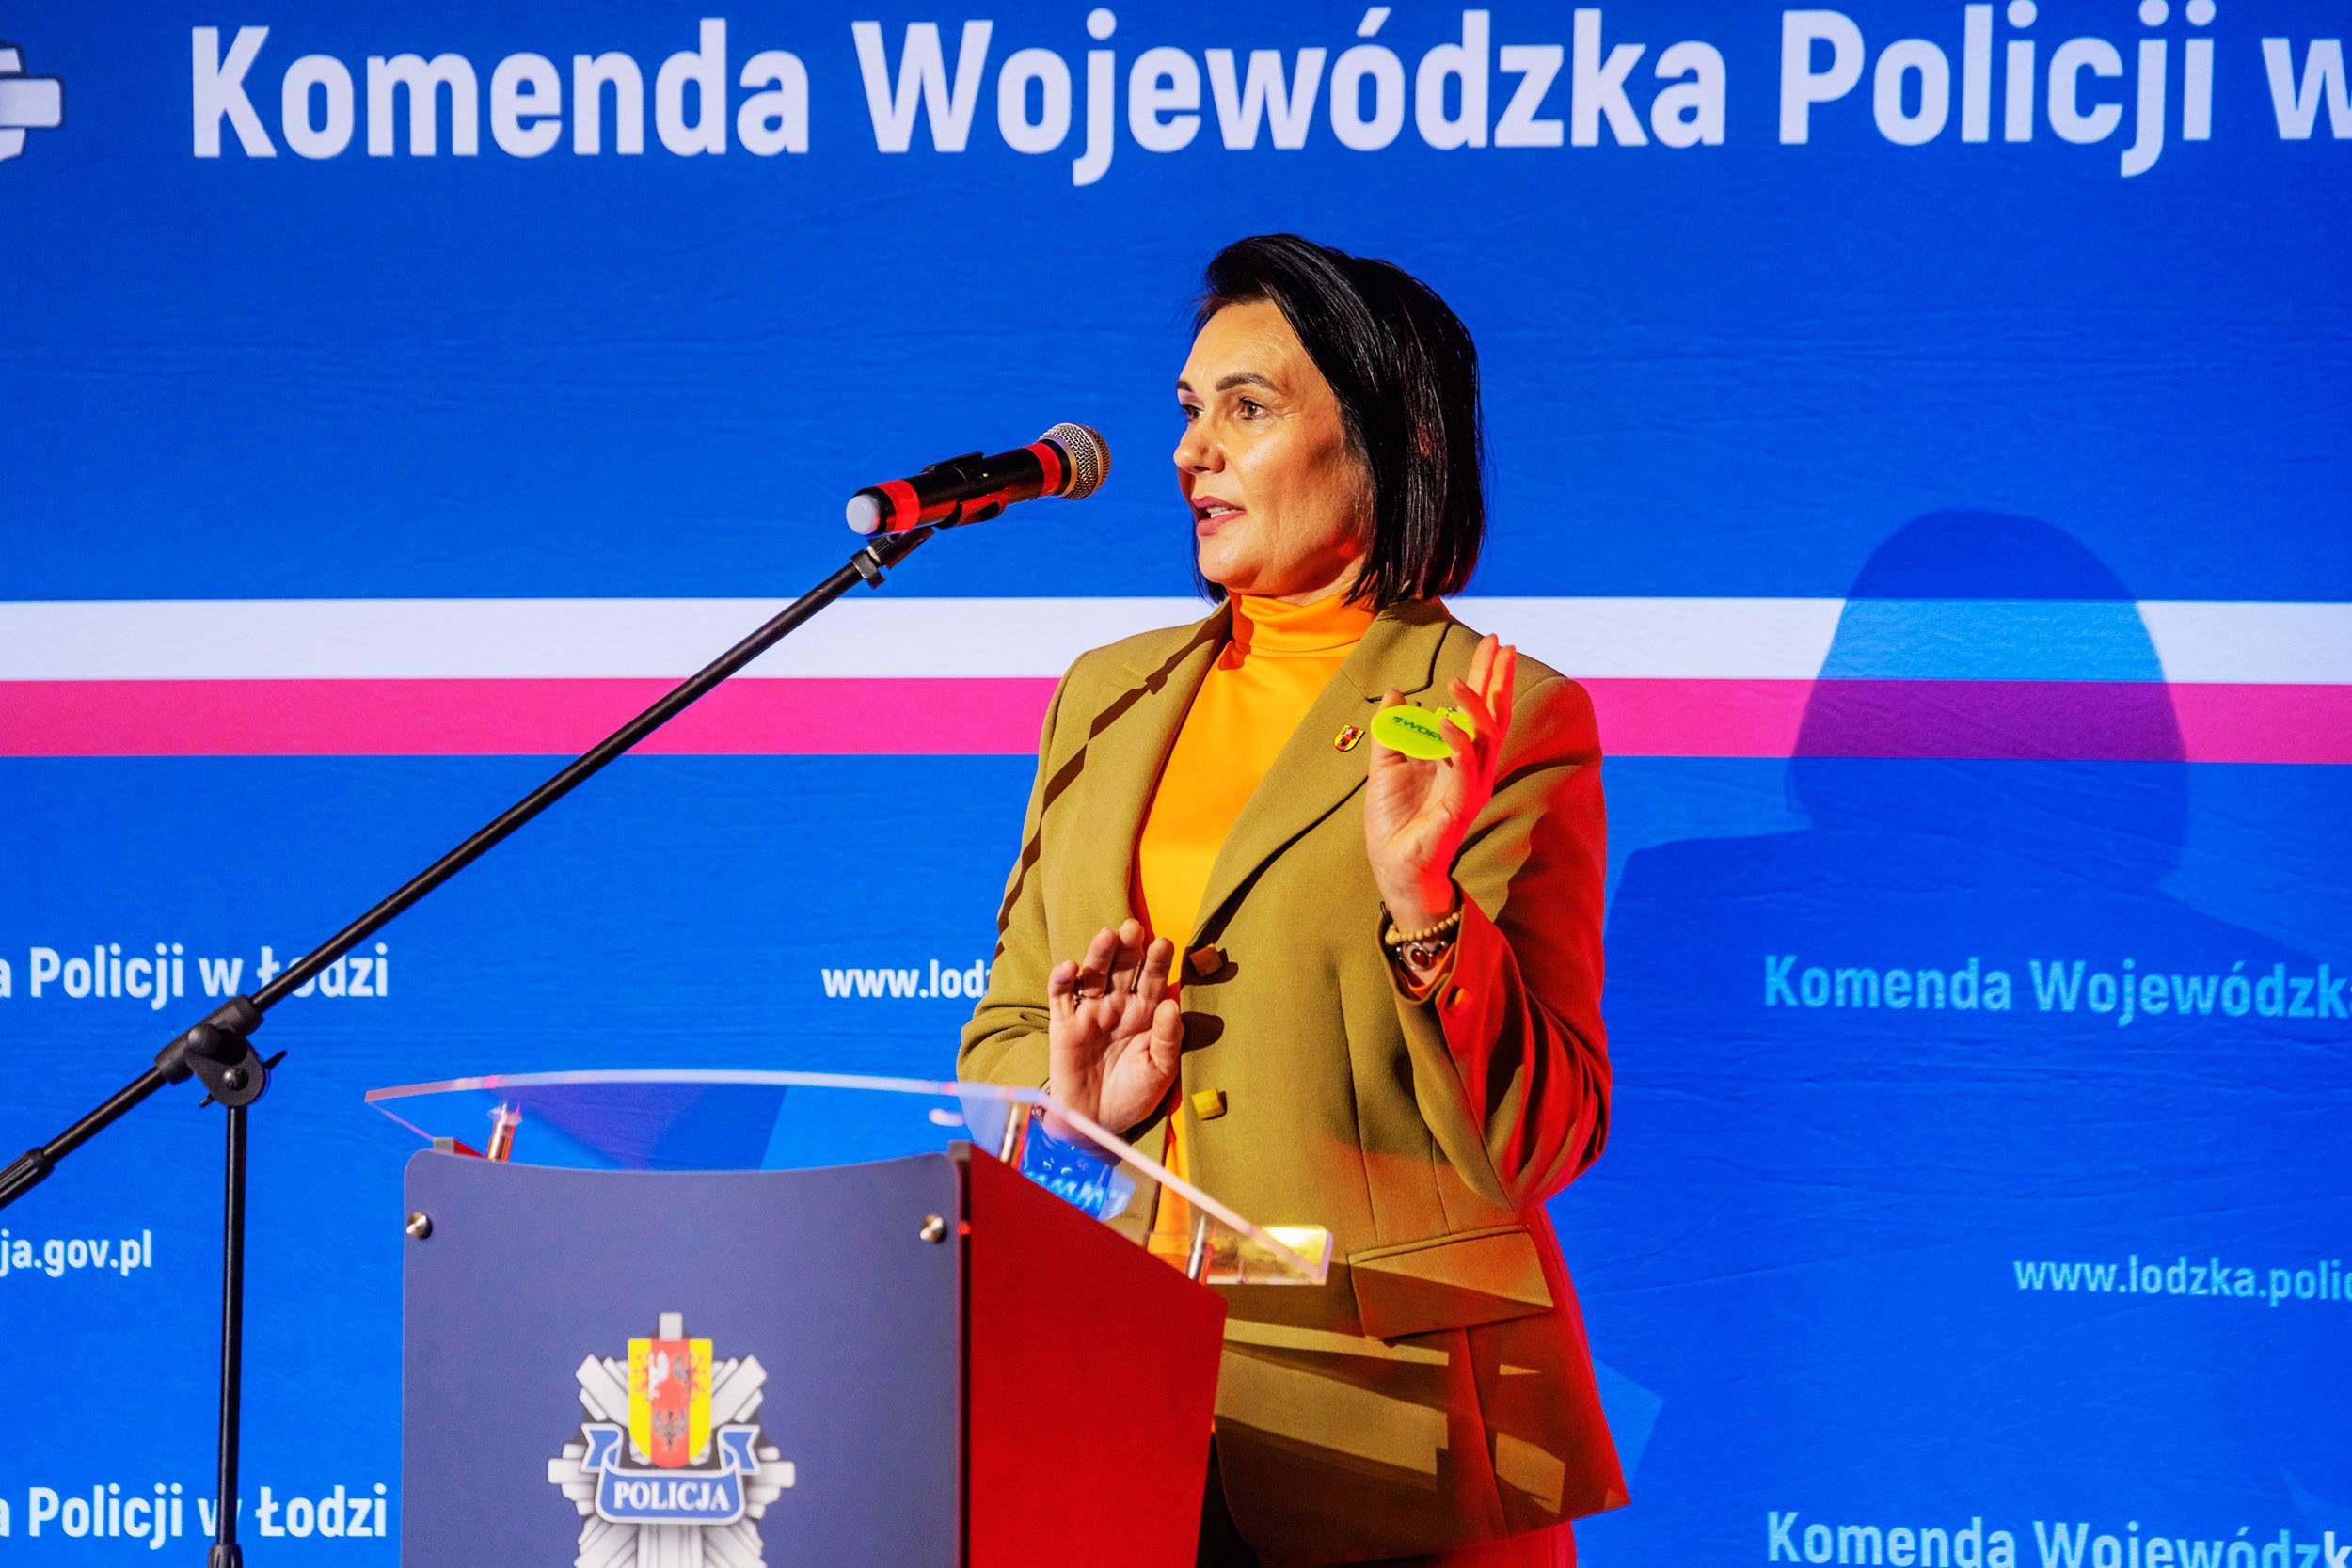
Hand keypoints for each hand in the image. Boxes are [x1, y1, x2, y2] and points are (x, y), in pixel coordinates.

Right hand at [1046, 918, 1183, 1136]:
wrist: (1100, 1122)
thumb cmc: (1135, 1093)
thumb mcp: (1160, 1070)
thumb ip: (1167, 1038)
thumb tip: (1170, 1003)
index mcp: (1145, 1012)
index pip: (1152, 979)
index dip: (1157, 961)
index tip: (1163, 943)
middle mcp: (1117, 1005)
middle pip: (1122, 968)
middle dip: (1128, 947)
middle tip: (1133, 927)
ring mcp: (1089, 1012)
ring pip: (1092, 975)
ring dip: (1098, 954)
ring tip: (1107, 936)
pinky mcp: (1064, 1025)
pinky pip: (1061, 997)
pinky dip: (1062, 980)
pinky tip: (1070, 967)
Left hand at [1363, 633, 1516, 930]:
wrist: (1393, 865)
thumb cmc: (1394, 820)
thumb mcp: (1385, 765)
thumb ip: (1391, 730)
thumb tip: (1396, 693)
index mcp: (1457, 755)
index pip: (1477, 708)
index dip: (1487, 675)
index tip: (1497, 643)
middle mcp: (1472, 768)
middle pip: (1494, 715)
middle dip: (1498, 679)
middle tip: (1504, 645)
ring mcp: (1470, 787)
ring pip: (1484, 739)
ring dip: (1472, 707)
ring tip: (1455, 681)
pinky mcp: (1460, 807)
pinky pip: (1464, 770)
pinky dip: (1456, 742)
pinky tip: (1442, 719)